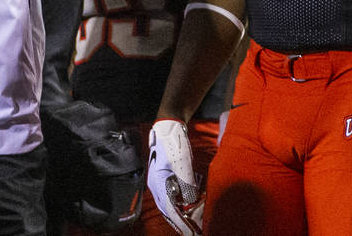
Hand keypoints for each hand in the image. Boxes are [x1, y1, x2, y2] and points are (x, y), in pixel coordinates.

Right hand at [148, 119, 203, 235]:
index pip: (169, 209)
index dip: (180, 222)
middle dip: (180, 222)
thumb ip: (186, 183)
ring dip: (181, 214)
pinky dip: (181, 204)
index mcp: (158, 183)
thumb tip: (190, 202)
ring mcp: (161, 181)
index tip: (190, 232)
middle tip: (193, 232)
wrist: (168, 127)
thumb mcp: (182, 163)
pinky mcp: (167, 177)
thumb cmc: (173, 143)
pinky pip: (173, 196)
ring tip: (192, 224)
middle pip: (168, 210)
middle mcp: (157, 185)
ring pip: (170, 204)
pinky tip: (190, 207)